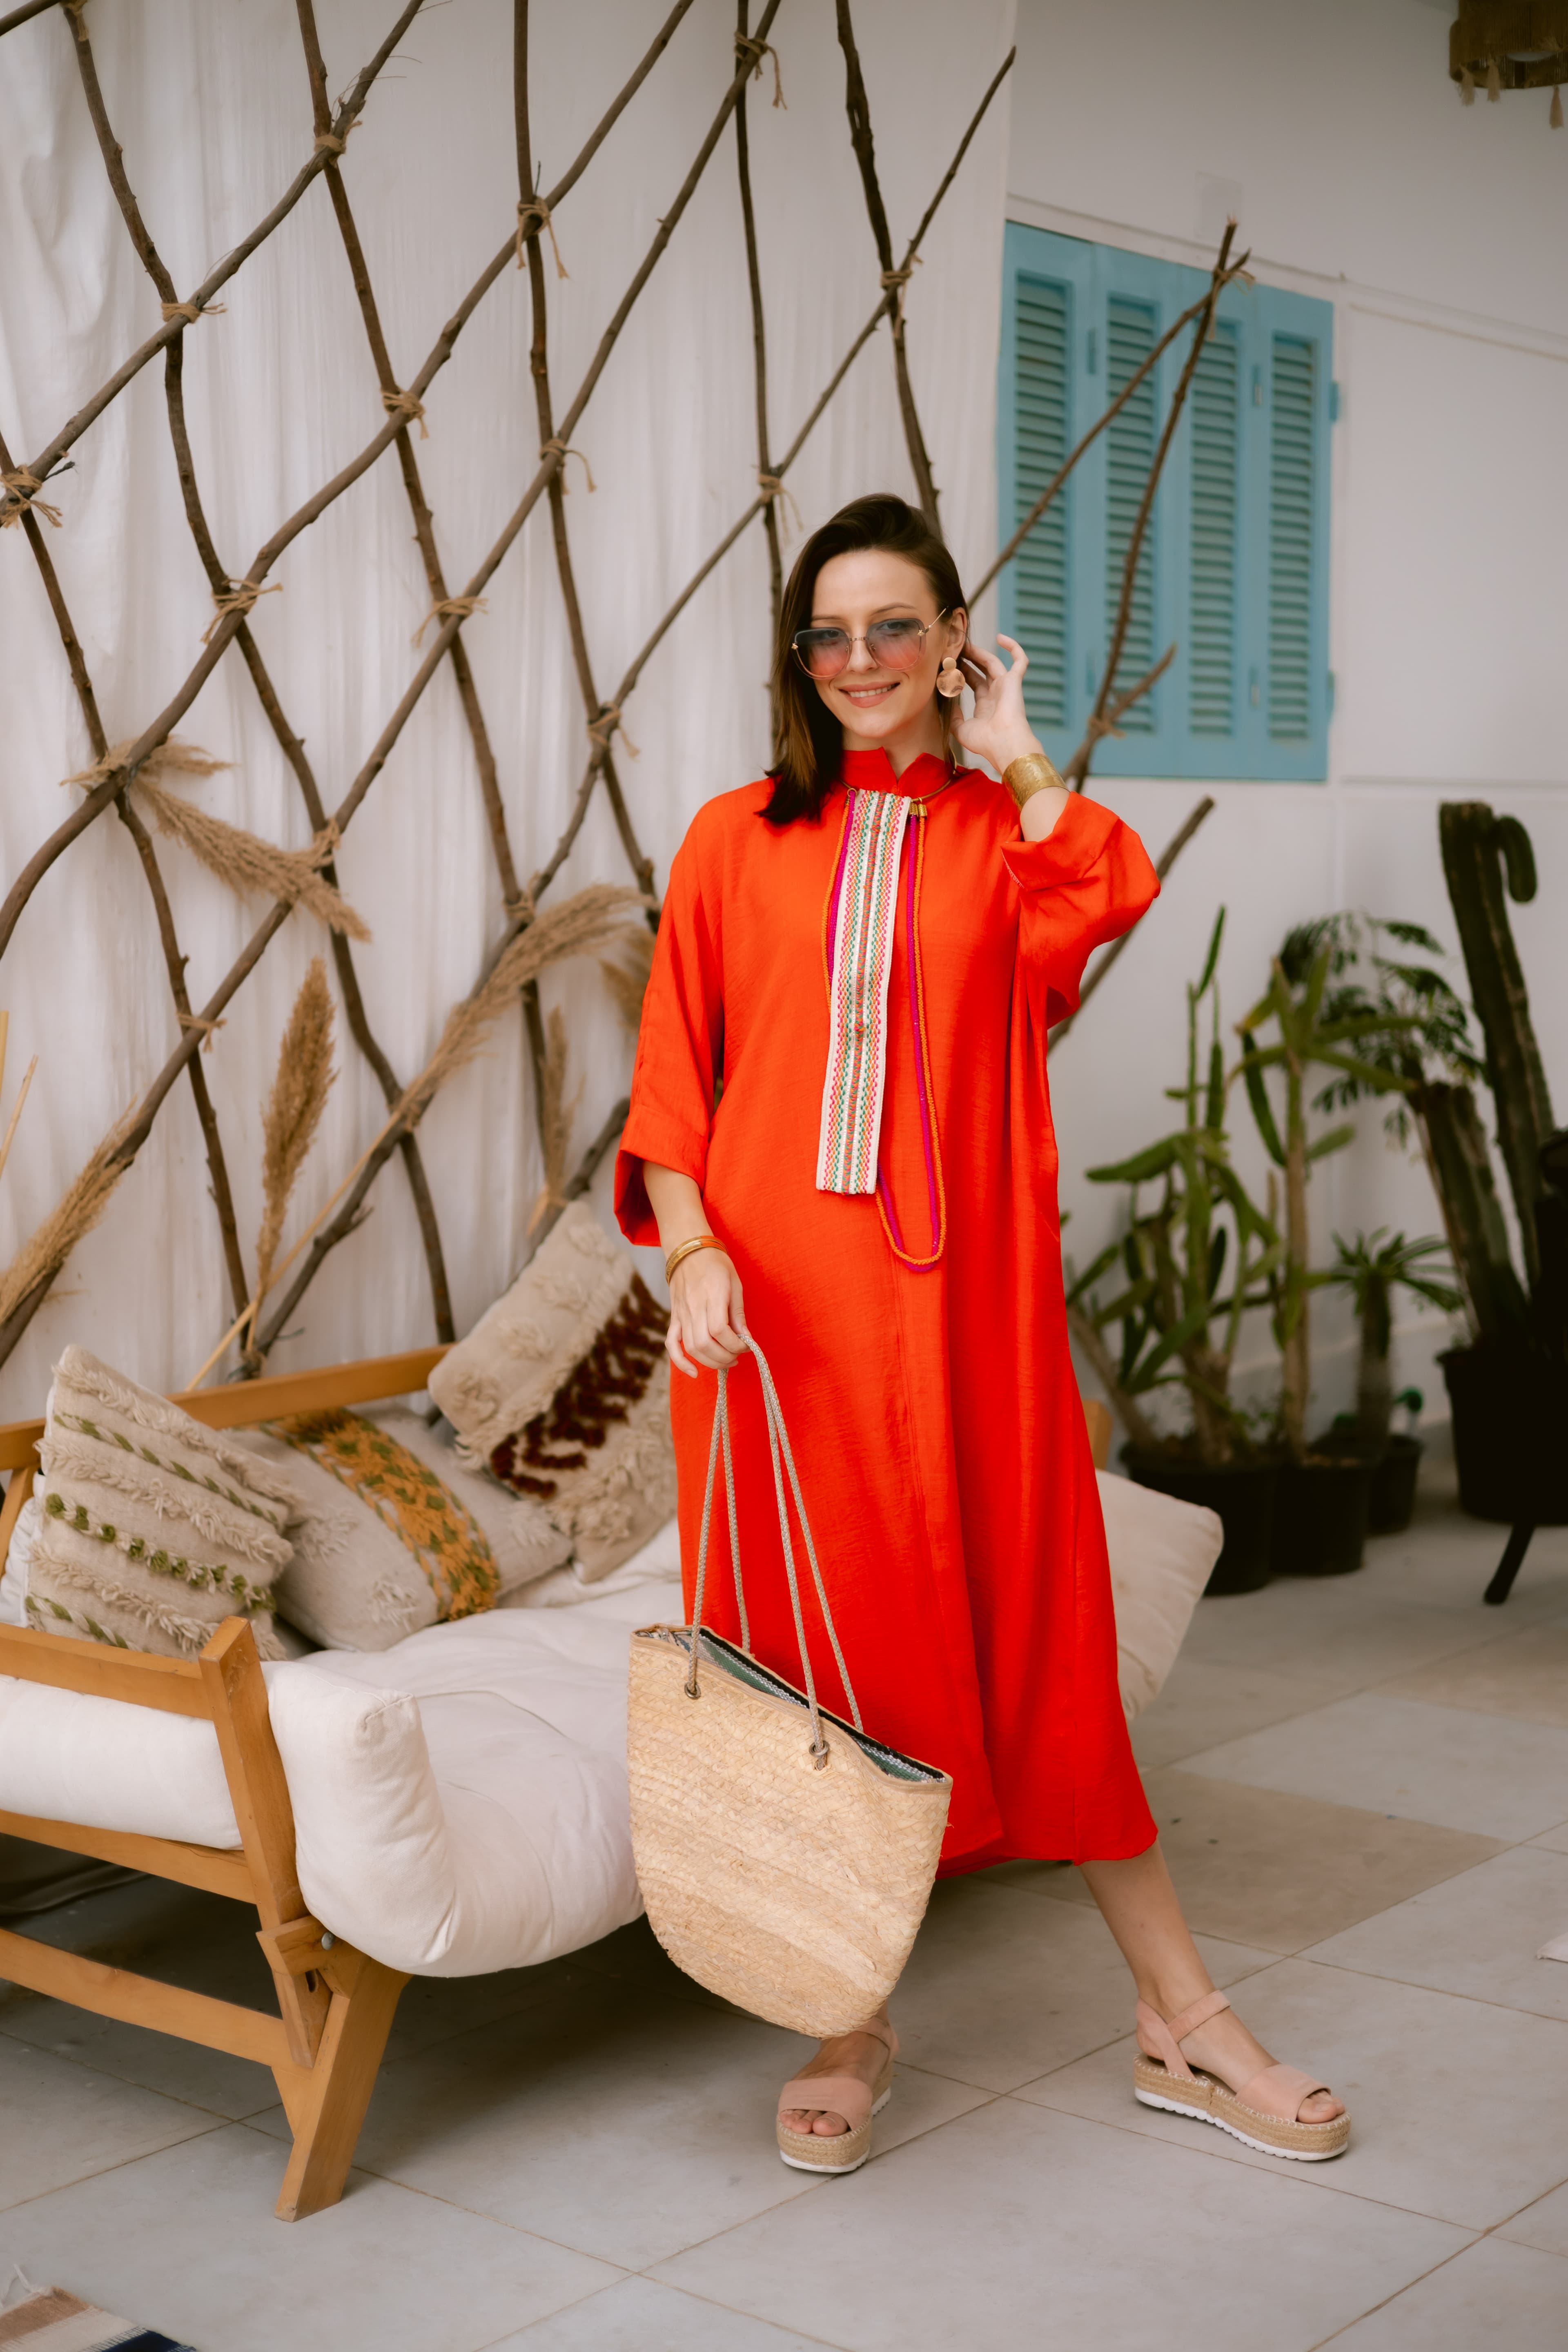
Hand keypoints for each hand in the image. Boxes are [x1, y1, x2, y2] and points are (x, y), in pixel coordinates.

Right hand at [666, 1247, 747, 1376]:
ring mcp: (681, 1314)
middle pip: (706, 1344)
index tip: (747, 1345)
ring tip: (726, 1361)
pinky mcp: (675, 1317)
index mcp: (712, 1296)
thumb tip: (746, 1338)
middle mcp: (694, 1307)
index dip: (736, 1344)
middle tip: (738, 1356)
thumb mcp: (735, 1283)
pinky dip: (680, 1361)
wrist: (688, 1249)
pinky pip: (672, 1344)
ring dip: (710, 1362)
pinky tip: (693, 1371)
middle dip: (725, 1357)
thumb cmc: (716, 1264)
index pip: (721, 1331)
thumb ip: (738, 1312)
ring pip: (692, 1348)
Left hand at [950, 634, 1045, 776]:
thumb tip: (948, 703)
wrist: (1004, 743)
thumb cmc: (985, 742)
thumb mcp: (961, 730)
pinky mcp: (1015, 681)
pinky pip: (1019, 660)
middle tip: (953, 649)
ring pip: (993, 662)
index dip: (961, 673)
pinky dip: (1013, 647)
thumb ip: (954, 717)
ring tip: (963, 643)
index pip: (973, 683)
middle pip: (981, 671)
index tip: (948, 665)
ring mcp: (1006, 687)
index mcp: (985, 706)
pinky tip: (1000, 637)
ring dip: (979, 652)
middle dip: (967, 659)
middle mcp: (996, 694)